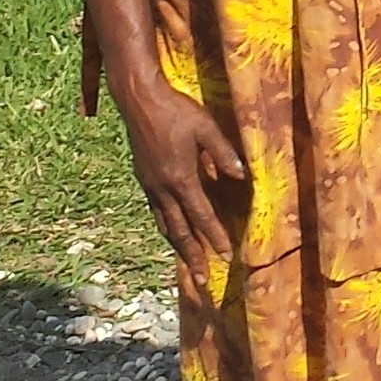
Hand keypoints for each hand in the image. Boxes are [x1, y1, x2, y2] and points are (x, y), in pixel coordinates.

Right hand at [118, 79, 245, 268]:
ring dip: (178, 246)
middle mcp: (163, 188)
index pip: (202, 216)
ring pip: (165, 225)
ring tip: (187, 263)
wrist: (139, 100)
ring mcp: (150, 185)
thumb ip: (224, 153)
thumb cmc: (176, 110)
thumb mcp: (206, 128)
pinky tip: (171, 231)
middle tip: (200, 280)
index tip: (226, 255)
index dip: (214, 237)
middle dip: (192, 256)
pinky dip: (166, 227)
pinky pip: (156, 212)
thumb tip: (242, 177)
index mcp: (181, 178)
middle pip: (180, 231)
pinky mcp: (143, 179)